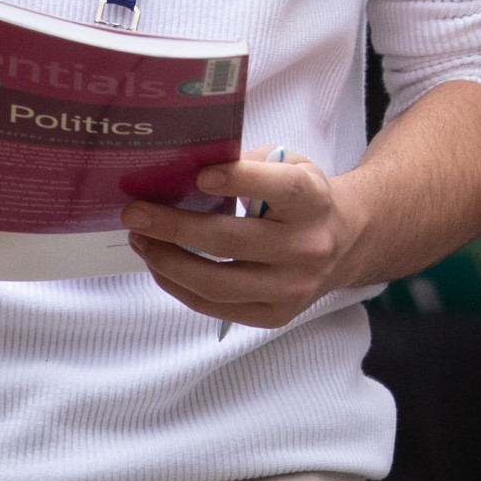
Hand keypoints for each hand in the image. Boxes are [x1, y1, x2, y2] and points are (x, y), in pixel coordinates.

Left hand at [126, 146, 364, 328]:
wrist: (346, 242)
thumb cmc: (304, 199)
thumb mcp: (291, 166)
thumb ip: (250, 165)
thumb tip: (187, 171)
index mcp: (313, 200)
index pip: (278, 188)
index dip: (236, 180)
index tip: (198, 176)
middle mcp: (307, 247)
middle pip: (230, 240)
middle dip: (173, 226)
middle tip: (134, 213)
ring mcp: (292, 287)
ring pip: (216, 282)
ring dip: (166, 262)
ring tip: (140, 241)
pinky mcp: (276, 315)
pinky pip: (215, 306)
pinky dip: (179, 286)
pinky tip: (160, 266)